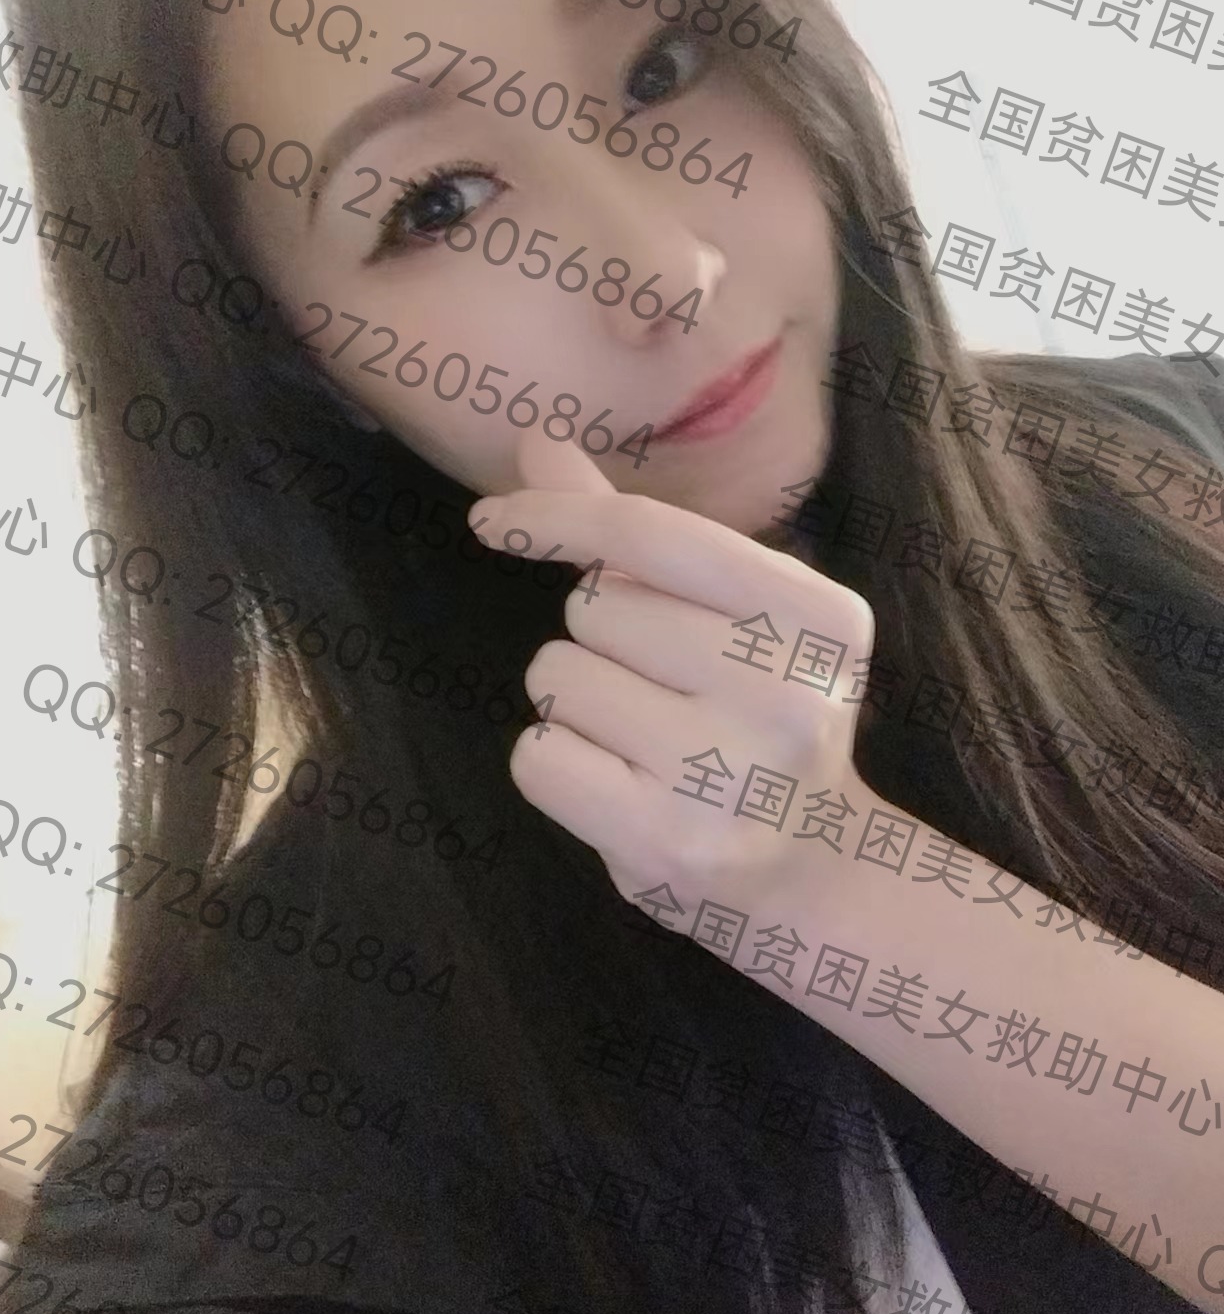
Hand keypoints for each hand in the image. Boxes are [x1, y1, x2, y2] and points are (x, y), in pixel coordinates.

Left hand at [469, 429, 878, 932]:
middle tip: (669, 694)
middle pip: (595, 607)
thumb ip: (633, 532)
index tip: (493, 521)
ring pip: (557, 677)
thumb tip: (535, 440)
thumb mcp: (726, 616)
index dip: (556, 516)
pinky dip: (557, 764)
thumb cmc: (754, 719)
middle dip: (601, 638)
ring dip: (576, 703)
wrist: (810, 874)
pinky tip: (621, 788)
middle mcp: (787, 693)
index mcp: (820, 618)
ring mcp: (727, 774)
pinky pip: (537, 755)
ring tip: (648, 743)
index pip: (649, 534)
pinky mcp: (665, 843)